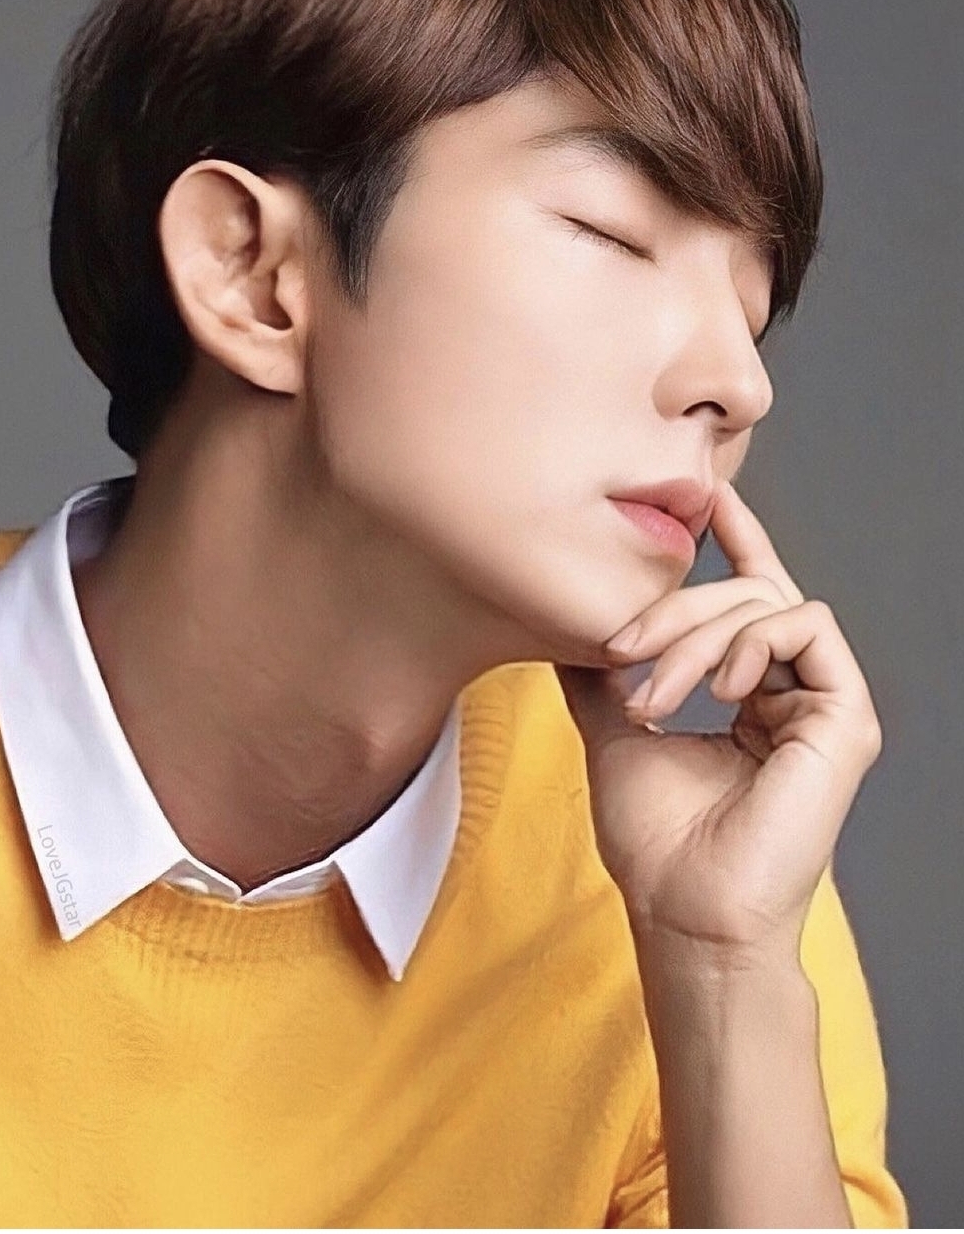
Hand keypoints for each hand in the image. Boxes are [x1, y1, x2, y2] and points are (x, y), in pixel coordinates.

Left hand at [554, 479, 882, 966]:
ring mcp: (821, 703)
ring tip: (654, 697)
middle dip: (671, 608)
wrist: (685, 913)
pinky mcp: (843, 716)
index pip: (748, 599)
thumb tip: (564, 621)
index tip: (707, 494)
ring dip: (694, 635)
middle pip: (741, 594)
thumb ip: (603, 673)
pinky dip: (750, 641)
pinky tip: (715, 687)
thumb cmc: (656, 840)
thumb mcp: (613, 732)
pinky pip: (805, 627)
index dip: (733, 541)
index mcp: (749, 694)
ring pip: (765, 604)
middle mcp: (789, 691)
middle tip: (619, 651)